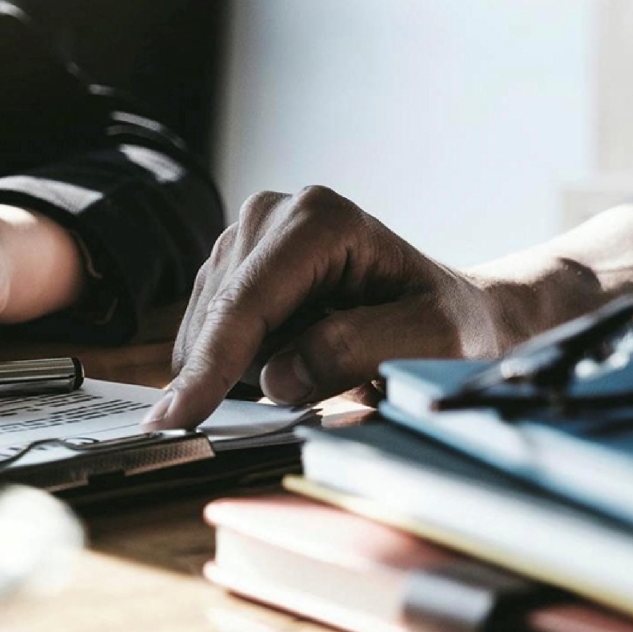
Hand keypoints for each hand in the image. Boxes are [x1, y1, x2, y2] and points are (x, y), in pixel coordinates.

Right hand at [145, 187, 524, 430]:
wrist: (456, 314)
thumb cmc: (452, 326)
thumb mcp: (430, 342)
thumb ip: (357, 351)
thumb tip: (277, 376)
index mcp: (321, 220)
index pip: (248, 301)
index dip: (211, 363)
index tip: (176, 418)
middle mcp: (275, 213)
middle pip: (220, 316)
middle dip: (247, 369)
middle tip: (326, 382)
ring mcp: (250, 237)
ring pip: (208, 329)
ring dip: (250, 367)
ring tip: (324, 360)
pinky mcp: (238, 266)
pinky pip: (211, 333)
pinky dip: (244, 362)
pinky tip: (297, 355)